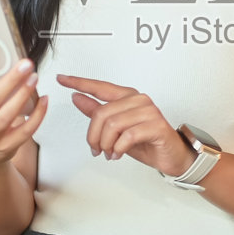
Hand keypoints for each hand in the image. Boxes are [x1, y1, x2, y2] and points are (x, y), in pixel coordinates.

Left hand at [57, 74, 195, 177]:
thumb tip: (77, 98)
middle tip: (96, 149)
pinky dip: (118, 148)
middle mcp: (138, 100)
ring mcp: (148, 111)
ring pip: (113, 125)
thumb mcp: (116, 129)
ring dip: (106, 144)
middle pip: (102, 113)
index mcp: (127, 97)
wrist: (171, 156)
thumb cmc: (146, 141)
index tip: (62, 79)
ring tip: (109, 153)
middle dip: (94, 136)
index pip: (99, 86)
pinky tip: (118, 153)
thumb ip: (97, 112)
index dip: (79, 82)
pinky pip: (127, 135)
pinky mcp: (155, 125)